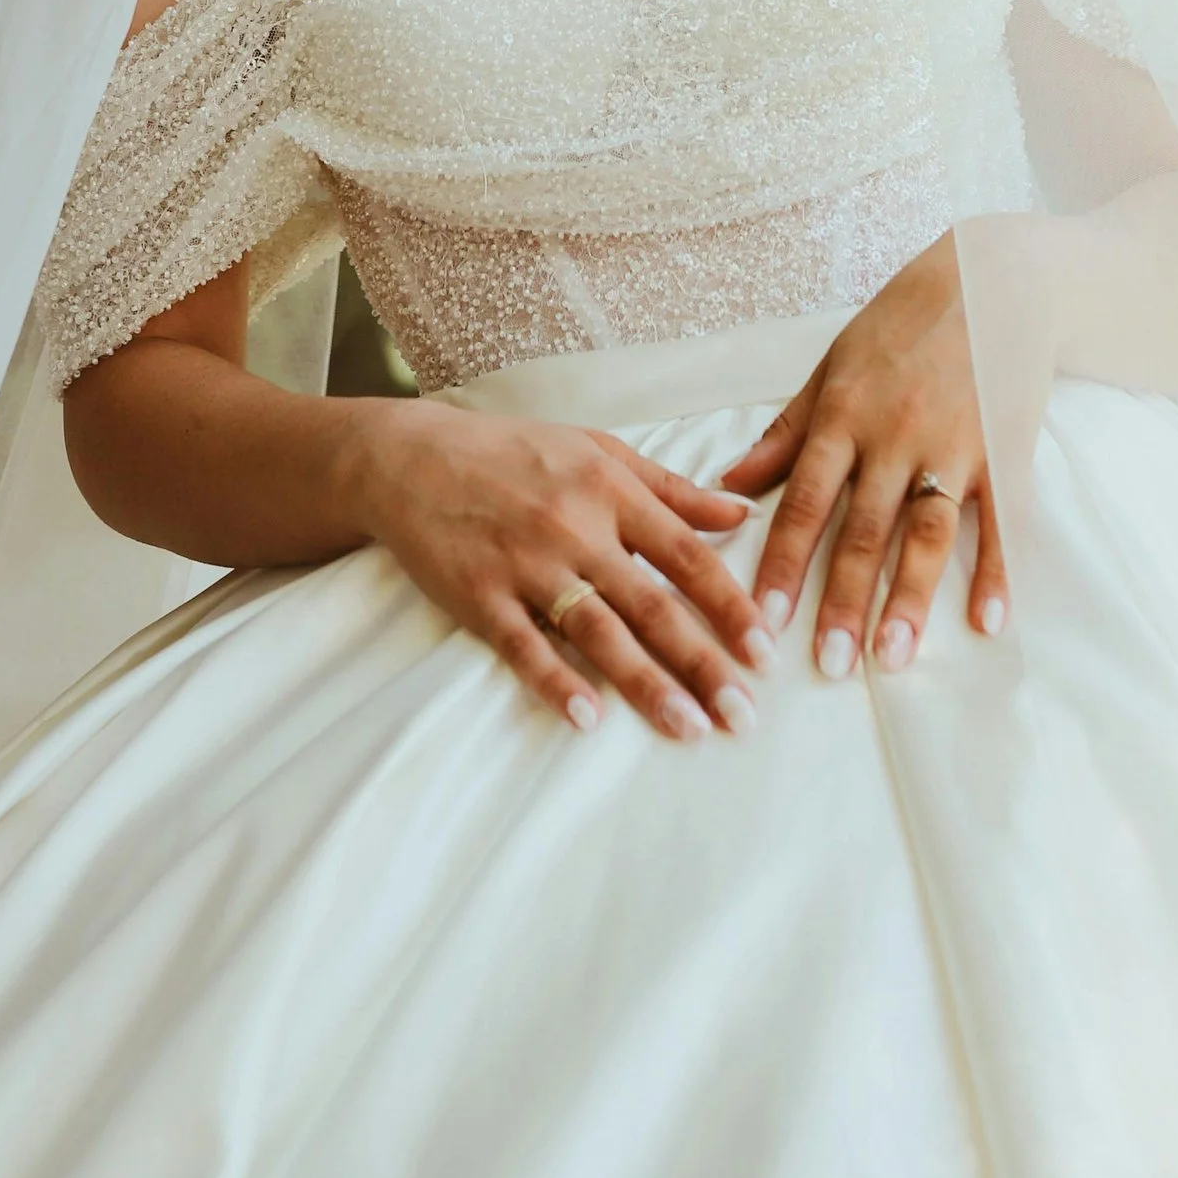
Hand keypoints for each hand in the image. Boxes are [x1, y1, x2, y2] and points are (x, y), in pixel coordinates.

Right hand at [345, 402, 772, 740]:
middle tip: (743, 714)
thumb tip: (742, 512)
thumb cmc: (514, 452)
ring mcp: (525, 563)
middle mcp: (574, 526)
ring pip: (597, 631)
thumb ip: (671, 488)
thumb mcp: (597, 450)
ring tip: (688, 728)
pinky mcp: (479, 595)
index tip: (766, 652)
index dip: (730, 605)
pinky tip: (588, 718)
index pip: (686, 554)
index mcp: (610, 489)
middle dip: (703, 662)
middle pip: (651, 604)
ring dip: (646, 684)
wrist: (411, 457)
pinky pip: (523, 645)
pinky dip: (556, 681)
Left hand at [719, 229, 1058, 675]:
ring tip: (894, 658)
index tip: (759, 620)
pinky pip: (999, 519)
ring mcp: (955, 446)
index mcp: (845, 414)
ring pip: (927, 533)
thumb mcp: (833, 365)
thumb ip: (787, 432)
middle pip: (864, 529)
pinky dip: (997, 570)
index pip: (805, 500)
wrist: (993, 276)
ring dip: (911, 599)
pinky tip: (989, 620)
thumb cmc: (902, 322)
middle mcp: (896, 436)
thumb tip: (729, 485)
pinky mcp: (1004, 450)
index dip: (781, 562)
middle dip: (844, 600)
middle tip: (828, 665)